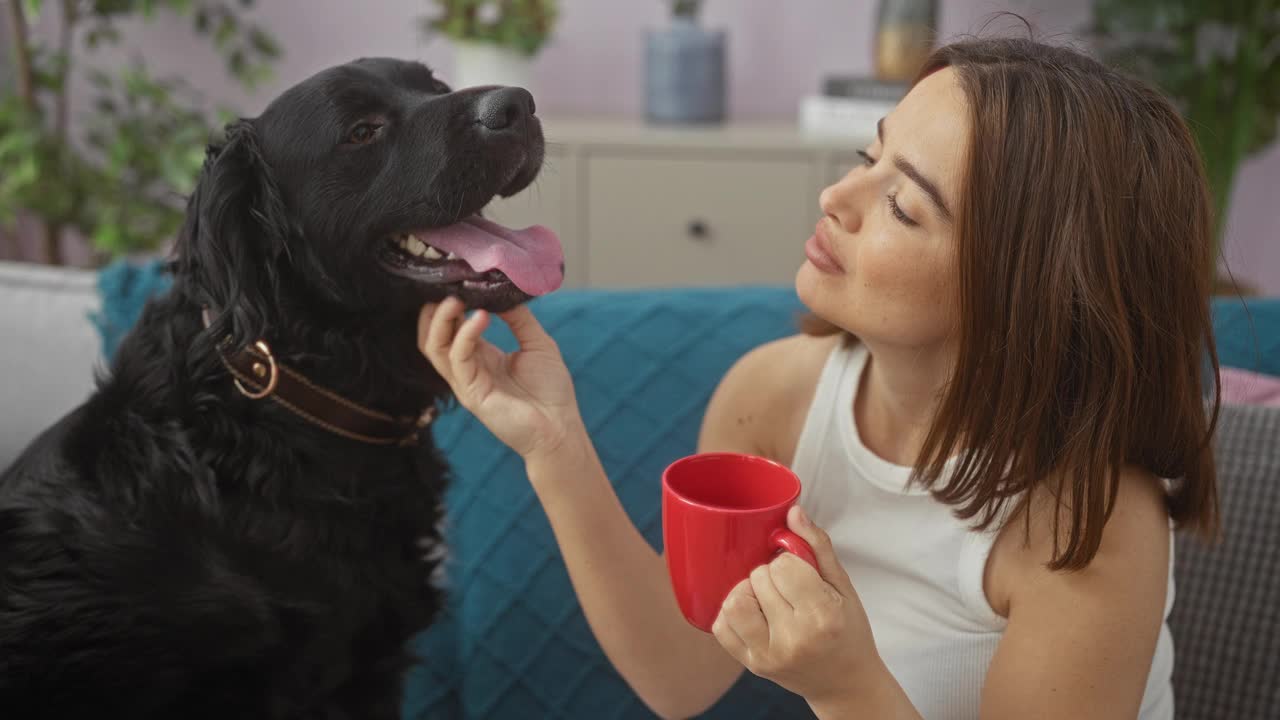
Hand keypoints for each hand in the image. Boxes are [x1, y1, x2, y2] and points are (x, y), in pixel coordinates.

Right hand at [419, 297, 583, 463]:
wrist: (561, 428)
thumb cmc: (551, 391)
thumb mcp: (537, 343)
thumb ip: (519, 318)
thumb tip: (504, 292)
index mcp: (481, 356)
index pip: (451, 327)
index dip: (449, 304)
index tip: (457, 280)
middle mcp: (468, 368)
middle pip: (433, 336)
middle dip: (434, 310)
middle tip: (448, 286)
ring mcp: (466, 382)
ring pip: (434, 347)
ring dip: (441, 319)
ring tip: (457, 298)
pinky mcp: (471, 394)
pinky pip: (458, 360)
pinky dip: (466, 335)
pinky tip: (481, 317)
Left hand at [711, 505, 880, 707]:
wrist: (845, 682)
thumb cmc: (847, 630)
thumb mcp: (843, 586)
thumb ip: (817, 547)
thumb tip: (793, 512)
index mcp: (822, 617)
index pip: (783, 566)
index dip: (789, 561)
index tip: (801, 571)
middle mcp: (793, 639)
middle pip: (759, 578)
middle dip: (771, 574)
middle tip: (788, 586)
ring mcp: (768, 656)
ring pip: (734, 601)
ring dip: (748, 591)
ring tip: (767, 597)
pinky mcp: (751, 665)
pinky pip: (721, 626)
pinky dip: (732, 613)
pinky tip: (754, 612)